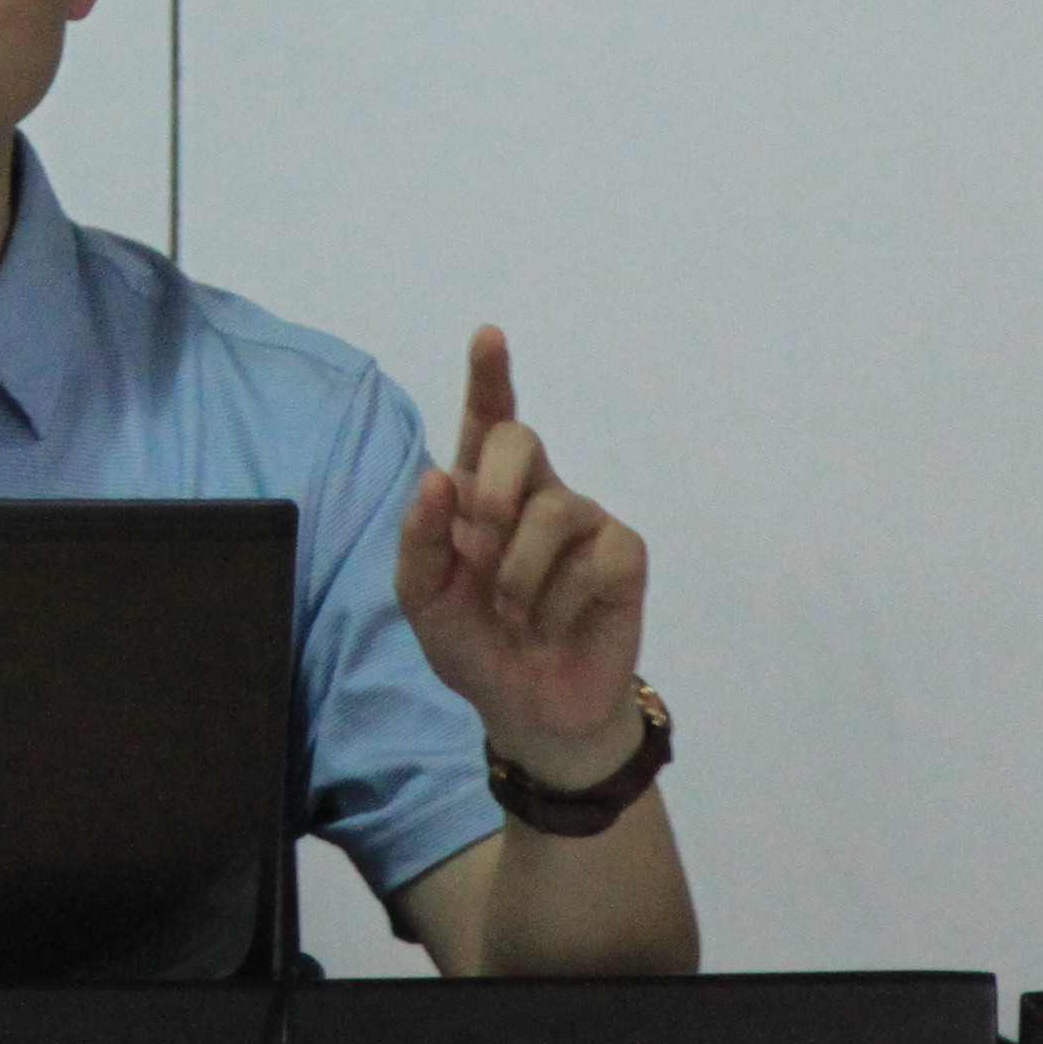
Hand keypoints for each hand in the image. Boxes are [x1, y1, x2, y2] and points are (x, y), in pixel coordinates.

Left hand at [393, 326, 651, 785]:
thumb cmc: (474, 644)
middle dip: (493, 491)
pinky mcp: (622, 553)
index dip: (490, 376)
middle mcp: (534, 492)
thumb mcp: (424, 600)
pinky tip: (558, 622)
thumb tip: (438, 475)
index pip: (486, 420)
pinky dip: (561, 601)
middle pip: (518, 438)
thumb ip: (420, 540)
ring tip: (515, 615)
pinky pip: (594, 556)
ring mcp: (583, 519)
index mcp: (479, 493)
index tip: (489, 336)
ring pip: (553, 510)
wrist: (528, 708)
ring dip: (519, 575)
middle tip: (480, 548)